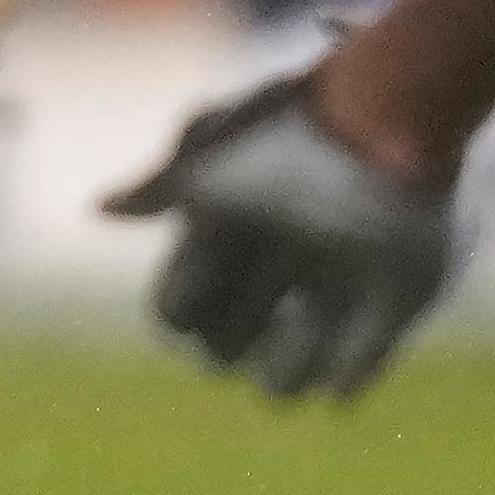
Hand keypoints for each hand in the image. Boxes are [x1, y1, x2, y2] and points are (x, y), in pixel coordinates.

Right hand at [107, 57, 463, 403]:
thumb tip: (100, 209)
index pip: (181, 305)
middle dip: (225, 345)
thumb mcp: (206, 147)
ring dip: (284, 368)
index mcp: (231, 240)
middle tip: (253, 316)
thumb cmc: (292, 129)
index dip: (181, 306)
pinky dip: (342, 376)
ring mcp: (335, 291)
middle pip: (225, 344)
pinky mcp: (394, 307)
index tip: (196, 292)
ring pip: (286, 375)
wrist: (391, 118)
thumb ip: (156, 185)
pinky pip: (356, 372)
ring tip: (304, 324)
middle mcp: (276, 272)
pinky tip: (340, 342)